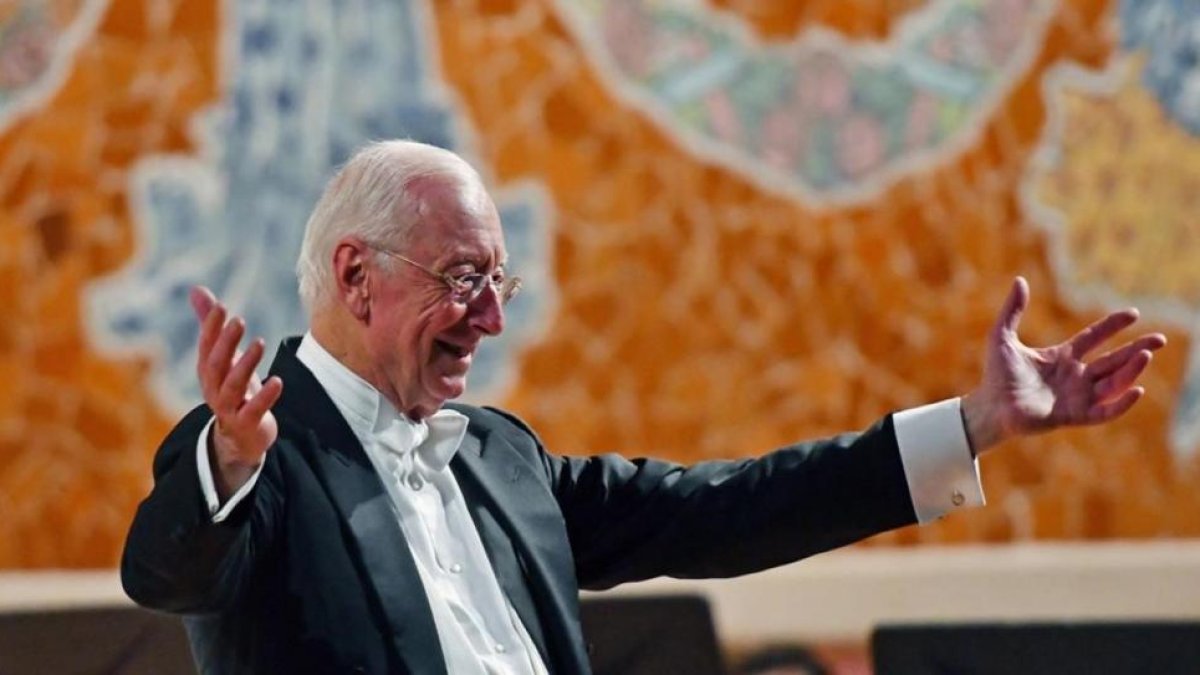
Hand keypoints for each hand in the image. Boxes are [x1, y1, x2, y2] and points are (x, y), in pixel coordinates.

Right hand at [191, 286, 283, 498]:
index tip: (221, 306)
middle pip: (216, 365)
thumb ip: (211, 325)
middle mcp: (214, 389)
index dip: (211, 328)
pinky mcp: (247, 423)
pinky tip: (277, 381)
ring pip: (232, 387)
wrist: (239, 437)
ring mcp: (229, 408)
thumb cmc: (234, 389)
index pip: (206, 347)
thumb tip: (197, 289)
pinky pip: (254, 410)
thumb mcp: (223, 357)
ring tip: (260, 343)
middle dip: (226, 343)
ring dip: (245, 365)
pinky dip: (265, 397)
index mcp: (208, 371)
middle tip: (239, 320)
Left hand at [961, 277, 1166, 453]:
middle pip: (1112, 361)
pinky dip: (1121, 403)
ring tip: (1146, 355)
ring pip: (1112, 383)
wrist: (989, 407)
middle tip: (1160, 339)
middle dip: (1137, 350)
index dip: (1112, 326)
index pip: (1094, 338)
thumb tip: (1020, 280)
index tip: (1133, 314)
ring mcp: (1076, 397)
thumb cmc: (995, 375)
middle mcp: (1074, 376)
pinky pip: (1104, 412)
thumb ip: (1013, 310)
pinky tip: (1136, 390)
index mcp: (1062, 357)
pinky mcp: (1073, 416)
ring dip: (1130, 371)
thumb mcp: (1002, 337)